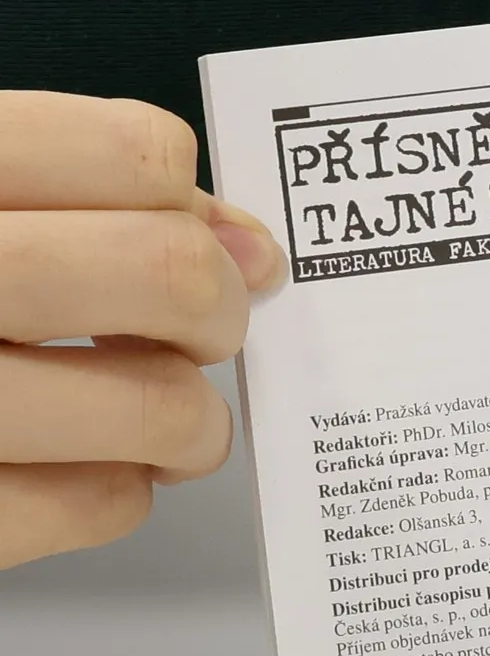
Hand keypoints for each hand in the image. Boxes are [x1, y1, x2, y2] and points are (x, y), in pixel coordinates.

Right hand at [1, 93, 284, 569]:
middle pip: (165, 276)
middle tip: (198, 336)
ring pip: (158, 407)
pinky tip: (78, 467)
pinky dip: (120, 490)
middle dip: (217, 316)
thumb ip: (77, 193)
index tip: (199, 242)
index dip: (190, 205)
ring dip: (189, 422)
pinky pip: (98, 503)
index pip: (131, 152)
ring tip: (159, 420)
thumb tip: (248, 241)